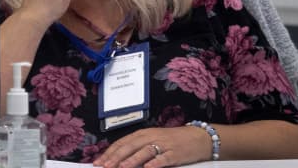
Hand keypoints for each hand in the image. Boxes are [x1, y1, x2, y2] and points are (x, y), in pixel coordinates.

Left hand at [93, 125, 209, 167]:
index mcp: (144, 134)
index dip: (109, 152)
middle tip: (105, 166)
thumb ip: (137, 148)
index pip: (122, 142)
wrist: (198, 137)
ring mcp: (164, 144)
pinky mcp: (175, 153)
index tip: (99, 161)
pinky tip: (148, 167)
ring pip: (144, 151)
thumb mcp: (153, 140)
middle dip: (115, 157)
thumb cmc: (173, 140)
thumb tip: (119, 159)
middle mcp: (151, 137)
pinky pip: (164, 158)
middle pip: (130, 147)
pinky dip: (155, 162)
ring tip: (121, 167)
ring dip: (132, 160)